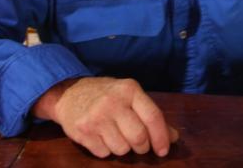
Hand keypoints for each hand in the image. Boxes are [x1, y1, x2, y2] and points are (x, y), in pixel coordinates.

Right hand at [32, 77, 178, 157]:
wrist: (69, 93)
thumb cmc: (106, 95)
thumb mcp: (130, 97)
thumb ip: (151, 115)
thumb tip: (173, 137)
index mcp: (129, 89)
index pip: (152, 116)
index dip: (161, 136)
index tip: (164, 150)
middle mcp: (113, 101)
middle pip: (138, 137)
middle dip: (142, 147)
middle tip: (139, 144)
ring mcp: (96, 117)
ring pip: (122, 149)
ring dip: (123, 148)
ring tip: (117, 135)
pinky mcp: (82, 131)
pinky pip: (104, 153)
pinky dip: (107, 150)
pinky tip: (102, 137)